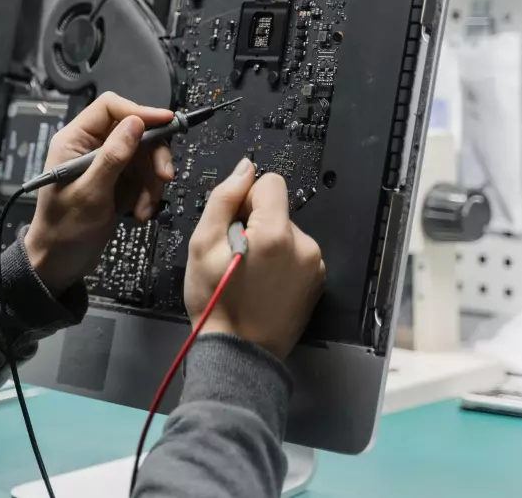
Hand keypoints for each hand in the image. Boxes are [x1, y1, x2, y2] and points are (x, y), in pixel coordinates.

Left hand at [24, 92, 175, 295]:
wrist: (60, 262)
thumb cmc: (63, 229)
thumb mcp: (90, 193)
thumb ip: (113, 156)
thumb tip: (135, 123)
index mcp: (74, 140)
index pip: (110, 108)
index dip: (140, 112)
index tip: (167, 122)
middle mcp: (90, 147)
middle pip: (135, 132)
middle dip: (153, 156)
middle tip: (163, 177)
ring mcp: (106, 165)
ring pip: (144, 157)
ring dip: (150, 183)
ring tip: (144, 207)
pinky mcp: (117, 183)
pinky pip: (143, 178)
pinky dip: (147, 195)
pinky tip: (139, 213)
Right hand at [184, 158, 325, 358]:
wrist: (239, 352)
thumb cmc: (216, 302)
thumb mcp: (203, 245)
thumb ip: (224, 199)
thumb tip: (245, 168)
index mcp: (275, 233)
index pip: (270, 183)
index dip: (246, 199)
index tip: (234, 226)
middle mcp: (304, 245)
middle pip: (279, 209)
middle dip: (256, 223)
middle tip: (237, 255)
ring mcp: (314, 265)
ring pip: (287, 231)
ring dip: (269, 243)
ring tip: (250, 273)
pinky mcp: (318, 281)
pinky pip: (298, 253)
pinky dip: (282, 261)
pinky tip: (264, 283)